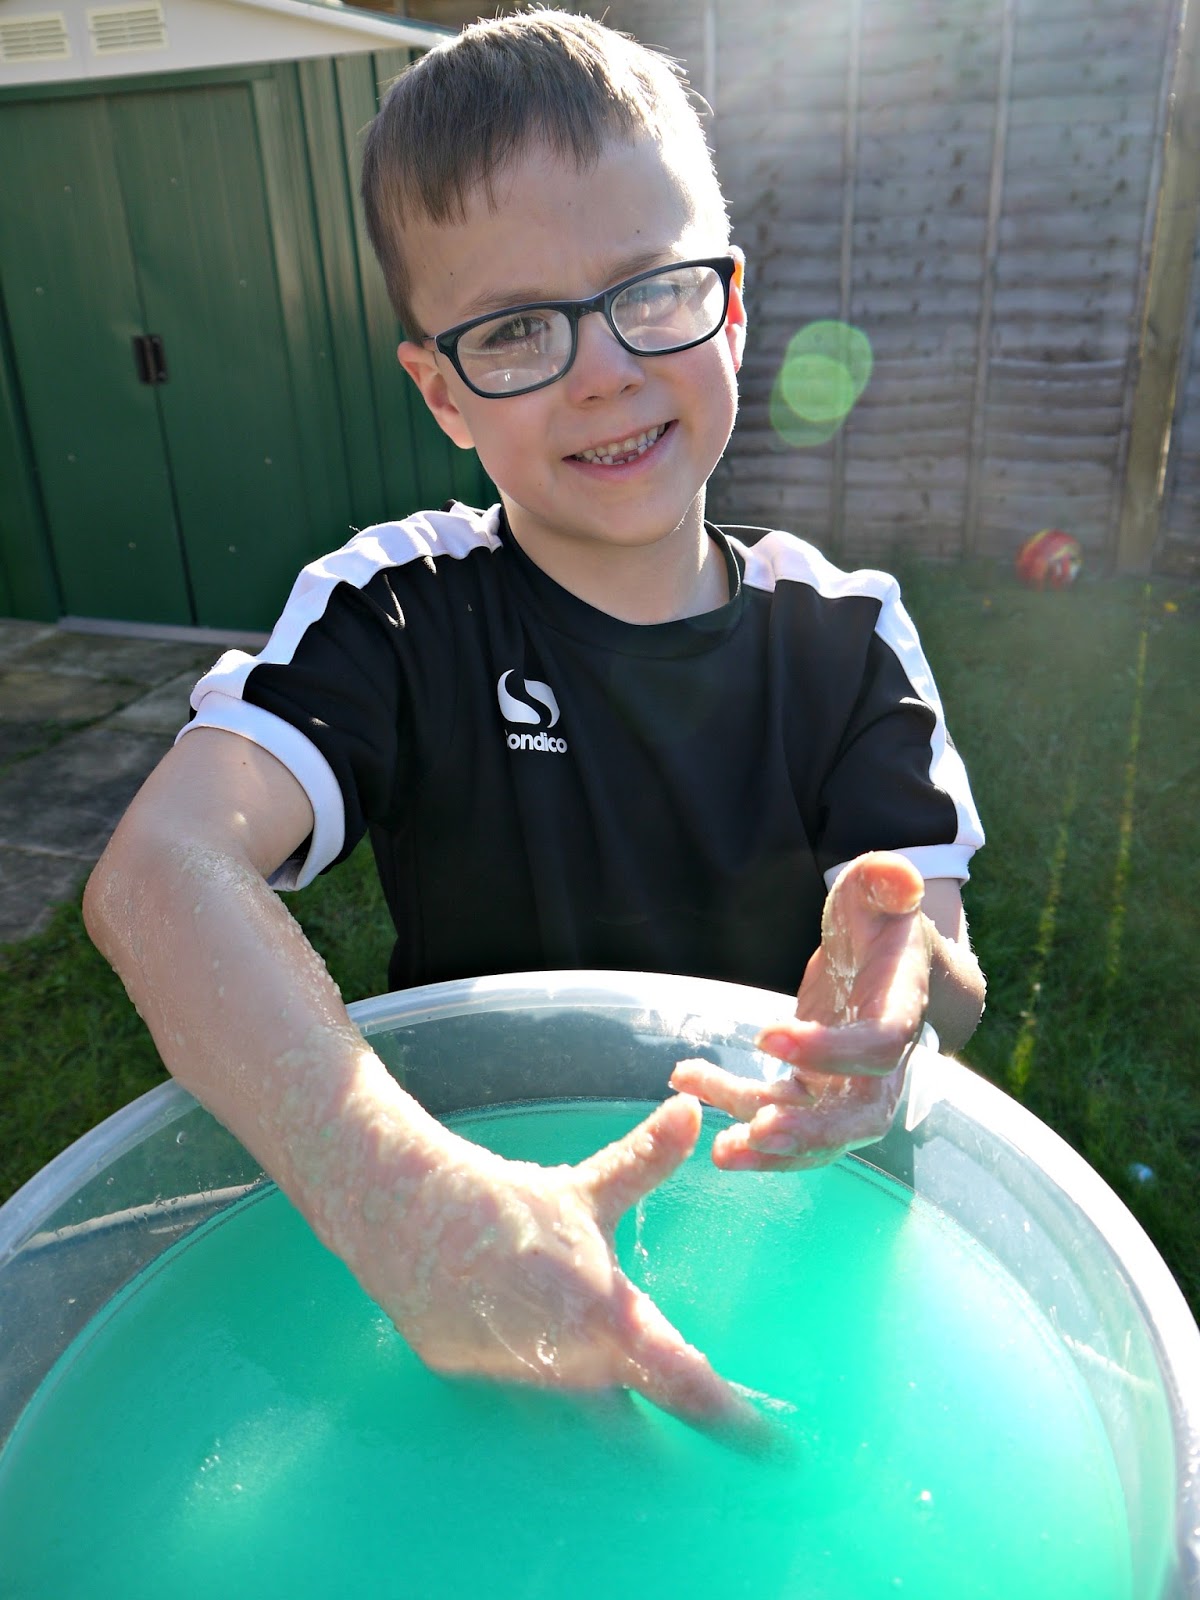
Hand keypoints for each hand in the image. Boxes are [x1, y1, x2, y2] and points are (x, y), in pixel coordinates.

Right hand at [352, 1093, 757, 1433]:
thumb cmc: (511, 1204)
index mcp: (610, 1323)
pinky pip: (521, 1411)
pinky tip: (545, 1390)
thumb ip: (645, 1160)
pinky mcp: (476, 1386)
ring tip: (635, 1451)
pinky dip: (543, 1408)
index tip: (778, 1452)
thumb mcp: (588, 1189)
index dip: (735, 1424)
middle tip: (697, 1465)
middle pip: (637, 1433)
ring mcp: (520, 1387)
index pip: (688, 1388)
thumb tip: (691, 1111)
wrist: (411, 1217)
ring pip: (576, 1430)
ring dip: (604, 1433)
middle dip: (666, 1453)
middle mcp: (571, 1369)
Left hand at [671, 852, 930, 1169]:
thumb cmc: (882, 919)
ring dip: (772, 1148)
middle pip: (859, 1117)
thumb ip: (886, 880)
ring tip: (720, 1149)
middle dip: (810, 1133)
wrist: (887, 957)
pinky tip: (689, 1082)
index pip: (878, 1046)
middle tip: (755, 1134)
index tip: (767, 1036)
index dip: (830, 1050)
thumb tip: (902, 880)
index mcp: (900, 1008)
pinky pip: (778, 1110)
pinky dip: (735, 1105)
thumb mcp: (880, 889)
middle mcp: (882, 1062)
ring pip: (819, 1133)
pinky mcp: (815, 1087)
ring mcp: (848, 1082)